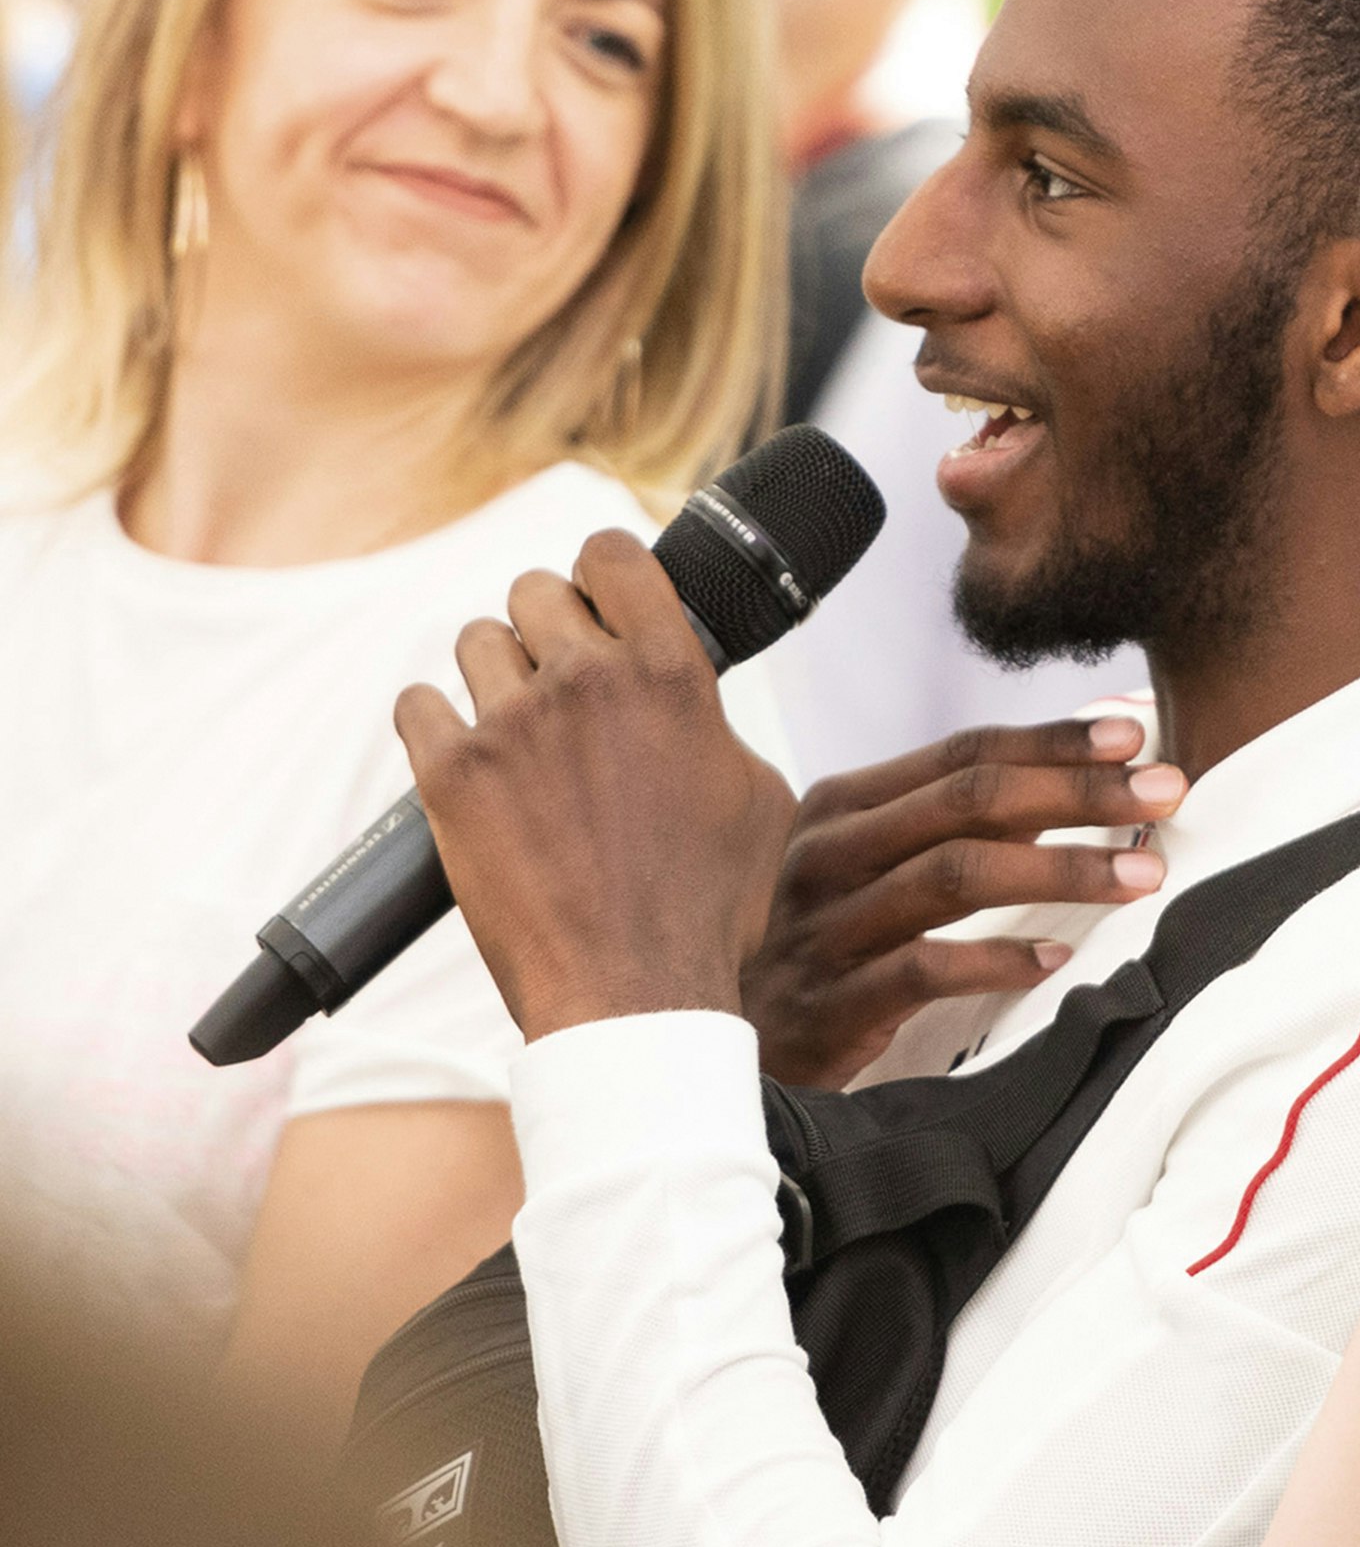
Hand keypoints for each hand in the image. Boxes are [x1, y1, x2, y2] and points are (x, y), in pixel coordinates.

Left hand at [395, 529, 797, 1043]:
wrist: (636, 992)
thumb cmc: (707, 906)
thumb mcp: (756, 792)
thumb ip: (714, 722)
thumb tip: (690, 702)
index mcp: (669, 673)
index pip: (612, 554)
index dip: (600, 572)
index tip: (597, 600)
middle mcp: (587, 680)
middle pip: (534, 591)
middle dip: (544, 629)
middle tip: (556, 681)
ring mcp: (511, 725)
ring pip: (474, 641)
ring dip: (492, 677)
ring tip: (514, 731)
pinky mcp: (450, 776)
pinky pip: (416, 703)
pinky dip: (434, 726)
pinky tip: (463, 759)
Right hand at [742, 717, 1186, 1090]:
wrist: (730, 1042)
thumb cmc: (825, 944)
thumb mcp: (874, 866)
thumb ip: (954, 824)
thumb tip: (1069, 782)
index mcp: (844, 804)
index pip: (962, 752)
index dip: (1052, 740)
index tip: (1134, 736)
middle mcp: (830, 852)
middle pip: (969, 801)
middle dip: (1077, 791)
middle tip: (1165, 791)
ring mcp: (826, 926)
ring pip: (955, 875)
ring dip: (1061, 868)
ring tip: (1141, 875)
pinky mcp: (831, 1001)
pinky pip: (924, 970)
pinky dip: (998, 961)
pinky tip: (1056, 959)